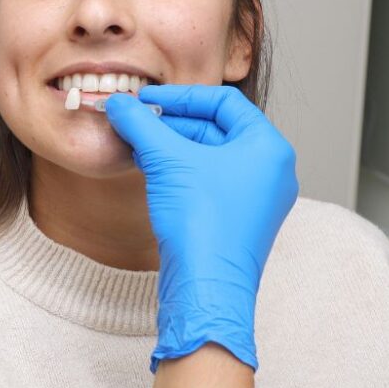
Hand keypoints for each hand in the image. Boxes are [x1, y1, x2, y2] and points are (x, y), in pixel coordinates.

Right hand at [105, 85, 298, 371]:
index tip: (146, 99)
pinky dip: (179, 172)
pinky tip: (148, 170)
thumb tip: (118, 103)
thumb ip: (141, 124)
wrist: (206, 290)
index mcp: (268, 148)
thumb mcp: (166, 160)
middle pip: (216, 128)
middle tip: (135, 120)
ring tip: (136, 144)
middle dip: (171, 123)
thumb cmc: (203, 224)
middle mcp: (270, 171)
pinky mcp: (237, 221)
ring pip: (209, 156)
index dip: (180, 96)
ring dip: (171, 147)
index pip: (224, 102)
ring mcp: (256, 199)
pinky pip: (207, 182)